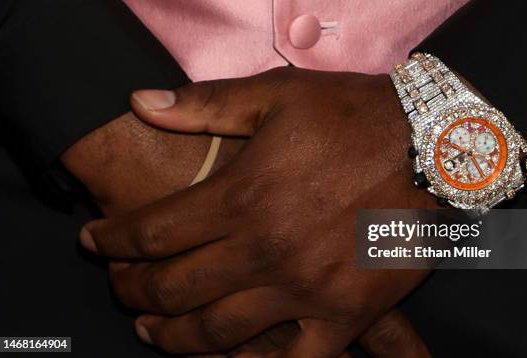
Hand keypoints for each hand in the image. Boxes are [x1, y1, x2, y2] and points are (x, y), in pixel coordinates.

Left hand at [82, 67, 436, 355]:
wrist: (430, 145)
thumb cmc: (352, 117)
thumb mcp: (276, 96)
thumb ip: (202, 105)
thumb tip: (138, 103)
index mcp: (244, 195)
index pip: (153, 231)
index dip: (113, 240)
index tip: (95, 243)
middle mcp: (266, 250)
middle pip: (175, 288)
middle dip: (132, 291)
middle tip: (119, 290)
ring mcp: (306, 289)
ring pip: (218, 333)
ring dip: (173, 338)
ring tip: (153, 332)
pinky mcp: (346, 313)